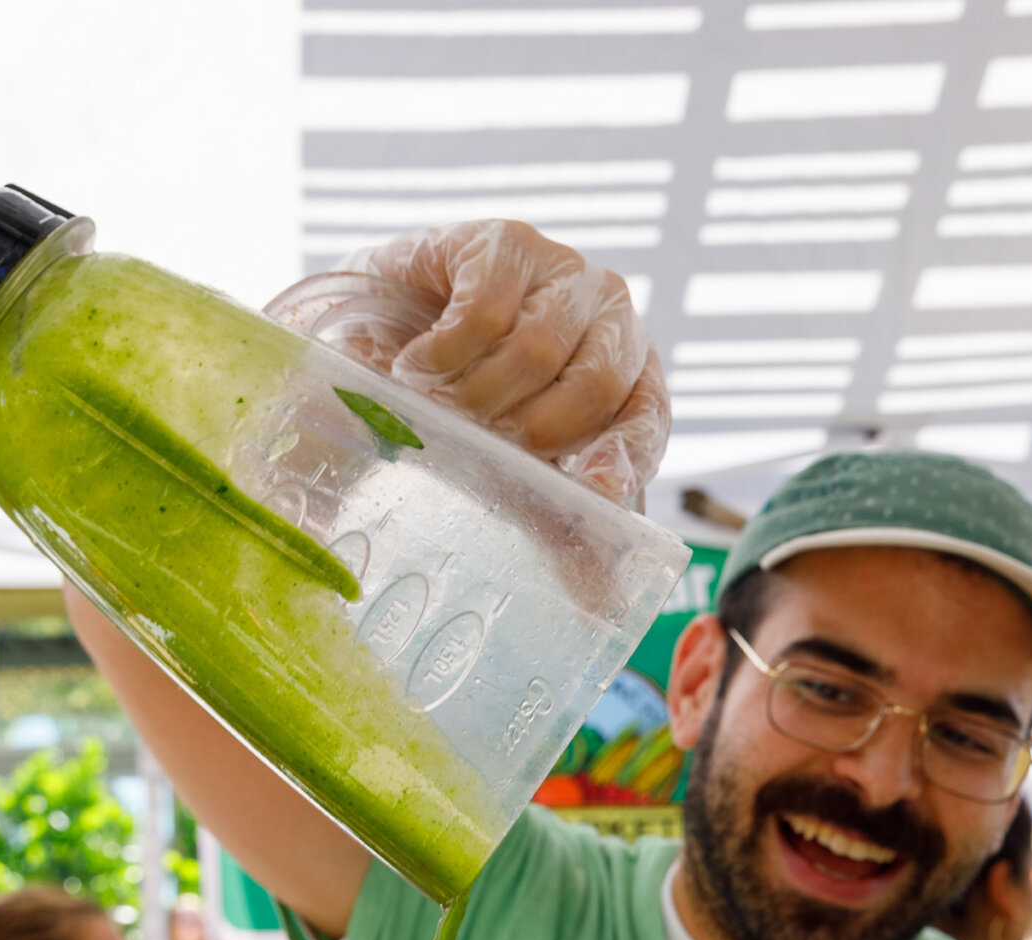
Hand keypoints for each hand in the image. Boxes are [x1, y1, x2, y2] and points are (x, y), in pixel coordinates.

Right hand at [336, 221, 667, 504]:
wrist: (385, 328)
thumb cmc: (462, 405)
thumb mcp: (511, 467)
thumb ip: (558, 528)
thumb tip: (602, 605)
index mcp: (631, 380)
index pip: (646, 422)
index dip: (620, 459)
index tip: (593, 490)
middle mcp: (612, 318)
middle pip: (591, 385)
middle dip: (523, 428)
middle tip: (471, 439)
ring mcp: (564, 271)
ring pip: (538, 349)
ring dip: (473, 392)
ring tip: (435, 403)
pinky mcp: (508, 241)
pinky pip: (485, 310)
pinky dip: (443, 352)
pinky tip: (416, 364)